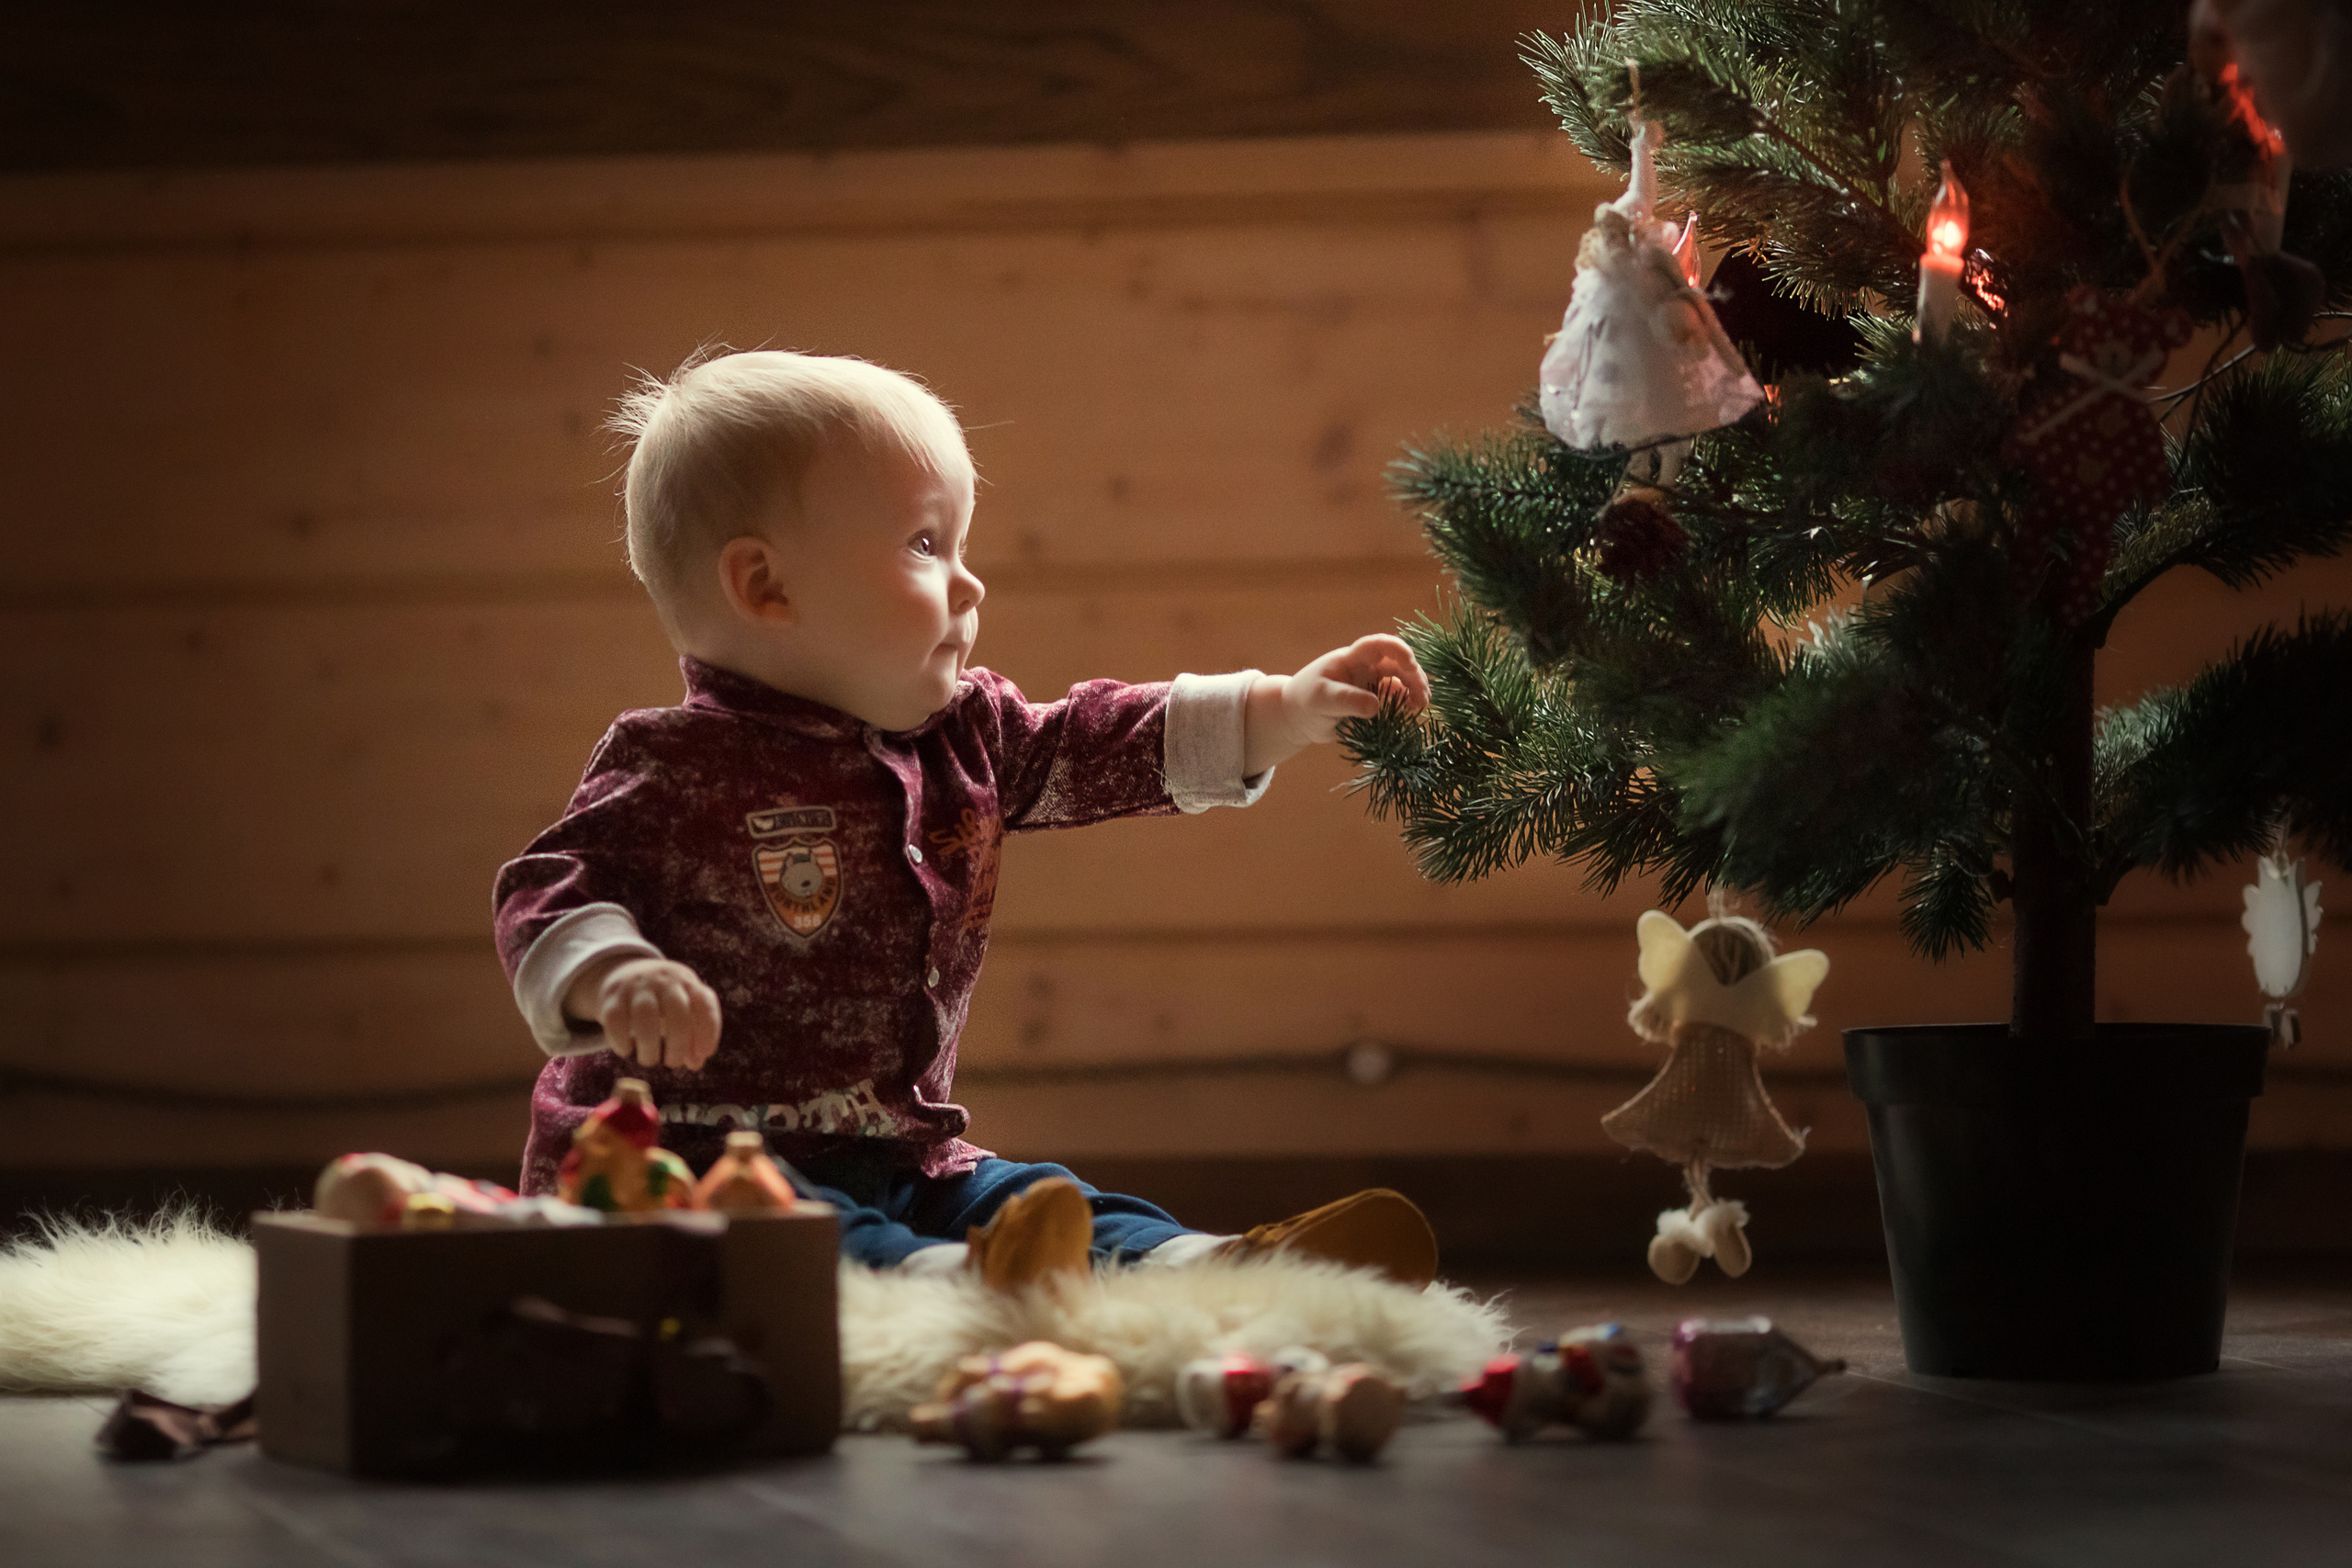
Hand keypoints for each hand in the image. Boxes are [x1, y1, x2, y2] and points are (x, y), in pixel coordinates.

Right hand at [563, 956, 721, 1070]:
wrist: (627, 973)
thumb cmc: (664, 1000)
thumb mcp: (684, 1009)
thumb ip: (695, 1036)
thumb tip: (695, 1063)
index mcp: (688, 983)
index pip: (705, 1004)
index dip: (708, 1033)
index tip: (702, 1056)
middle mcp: (664, 980)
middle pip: (677, 1011)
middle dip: (679, 1044)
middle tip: (672, 1063)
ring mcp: (637, 986)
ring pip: (645, 1015)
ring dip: (649, 1046)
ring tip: (649, 1059)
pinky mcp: (611, 996)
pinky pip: (615, 1021)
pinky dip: (622, 1041)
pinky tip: (627, 1050)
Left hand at [1244, 633, 1430, 775]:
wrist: (1298, 716)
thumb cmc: (1306, 701)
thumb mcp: (1322, 700)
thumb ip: (1347, 701)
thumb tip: (1375, 707)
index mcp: (1352, 659)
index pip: (1378, 645)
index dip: (1397, 649)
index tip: (1410, 663)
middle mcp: (1365, 667)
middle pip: (1397, 663)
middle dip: (1413, 676)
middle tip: (1422, 697)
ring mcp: (1371, 682)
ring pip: (1400, 679)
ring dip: (1414, 689)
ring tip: (1420, 706)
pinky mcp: (1373, 699)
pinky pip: (1395, 697)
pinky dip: (1406, 702)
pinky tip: (1410, 713)